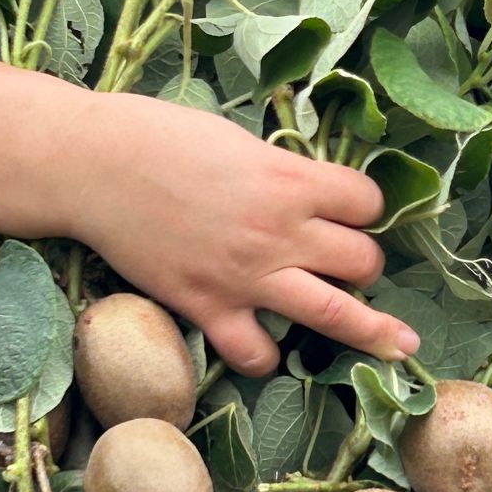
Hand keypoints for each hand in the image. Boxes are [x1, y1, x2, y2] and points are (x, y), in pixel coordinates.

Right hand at [76, 93, 413, 376]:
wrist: (91, 165)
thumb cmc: (158, 135)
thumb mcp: (237, 139)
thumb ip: (278, 172)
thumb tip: (302, 190)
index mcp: (290, 181)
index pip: (367, 202)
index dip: (364, 206)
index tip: (351, 210)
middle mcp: (280, 232)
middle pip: (362, 260)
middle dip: (365, 263)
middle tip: (351, 264)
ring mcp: (246, 277)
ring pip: (335, 314)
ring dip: (371, 328)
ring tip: (399, 343)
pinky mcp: (206, 308)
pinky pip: (256, 353)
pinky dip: (267, 356)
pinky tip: (267, 346)